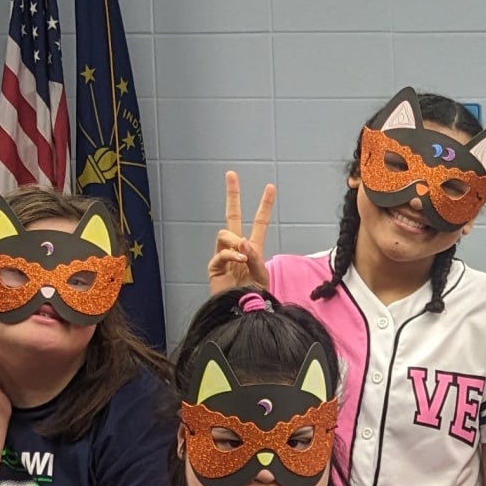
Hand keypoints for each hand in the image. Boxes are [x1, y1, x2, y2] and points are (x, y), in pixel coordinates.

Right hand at [208, 172, 274, 294]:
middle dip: (232, 195)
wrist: (242, 311)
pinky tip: (240, 260)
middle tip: (231, 174)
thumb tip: (242, 241)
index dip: (264, 205)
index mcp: (253, 248)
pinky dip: (231, 255)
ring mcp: (224, 256)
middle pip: (232, 215)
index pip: (259, 222)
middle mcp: (237, 248)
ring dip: (234, 241)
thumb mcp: (262, 274)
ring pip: (224, 233)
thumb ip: (255, 256)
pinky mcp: (214, 267)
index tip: (270, 187)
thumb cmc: (254, 295)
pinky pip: (221, 252)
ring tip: (243, 256)